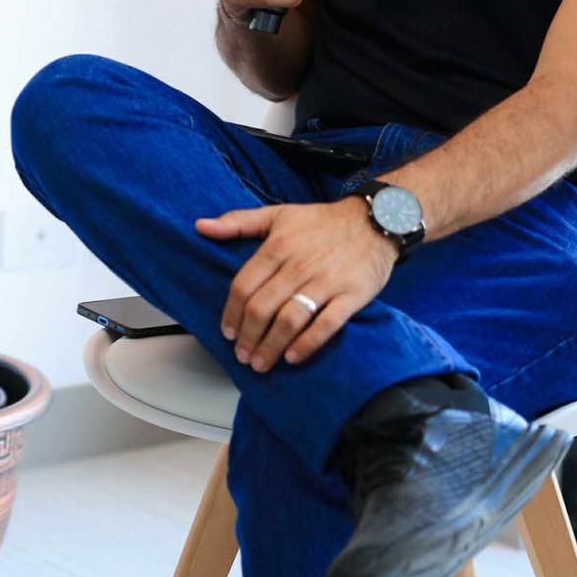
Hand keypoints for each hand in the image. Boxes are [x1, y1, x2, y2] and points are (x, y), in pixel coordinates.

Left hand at [195, 197, 398, 370]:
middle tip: (241, 354)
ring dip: (271, 346)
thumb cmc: (322, 221)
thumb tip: (201, 226)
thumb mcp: (278, 214)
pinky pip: (326, 325)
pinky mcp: (351, 296)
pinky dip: (307, 344)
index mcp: (277, 246)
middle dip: (247, 336)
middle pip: (262, 307)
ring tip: (261, 363)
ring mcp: (326, 282)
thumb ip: (238, 221)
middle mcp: (298, 265)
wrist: (375, 220)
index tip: (227, 332)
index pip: (244, 285)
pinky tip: (293, 357)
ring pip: (289, 320)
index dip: (231, 313)